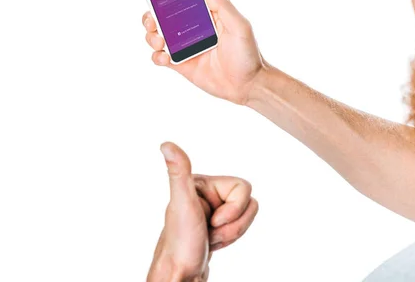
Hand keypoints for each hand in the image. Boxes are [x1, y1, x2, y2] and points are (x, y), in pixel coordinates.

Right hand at [142, 0, 265, 104]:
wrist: (247, 85)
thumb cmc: (247, 54)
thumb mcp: (239, 25)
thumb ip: (222, 6)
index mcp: (206, 17)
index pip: (182, 1)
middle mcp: (193, 30)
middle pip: (164, 18)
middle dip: (152, 16)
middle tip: (152, 20)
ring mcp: (186, 48)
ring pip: (158, 37)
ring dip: (151, 36)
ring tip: (159, 41)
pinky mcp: (182, 65)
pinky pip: (161, 58)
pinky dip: (157, 57)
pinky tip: (165, 58)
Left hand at [147, 142, 258, 281]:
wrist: (179, 275)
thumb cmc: (179, 243)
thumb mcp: (181, 204)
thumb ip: (178, 173)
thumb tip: (166, 145)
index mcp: (202, 183)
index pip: (244, 188)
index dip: (234, 209)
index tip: (211, 220)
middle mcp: (208, 193)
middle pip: (248, 203)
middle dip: (234, 224)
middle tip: (210, 231)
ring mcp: (213, 210)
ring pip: (247, 216)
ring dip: (233, 233)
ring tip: (210, 239)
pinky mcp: (216, 224)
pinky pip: (240, 226)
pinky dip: (231, 239)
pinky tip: (212, 243)